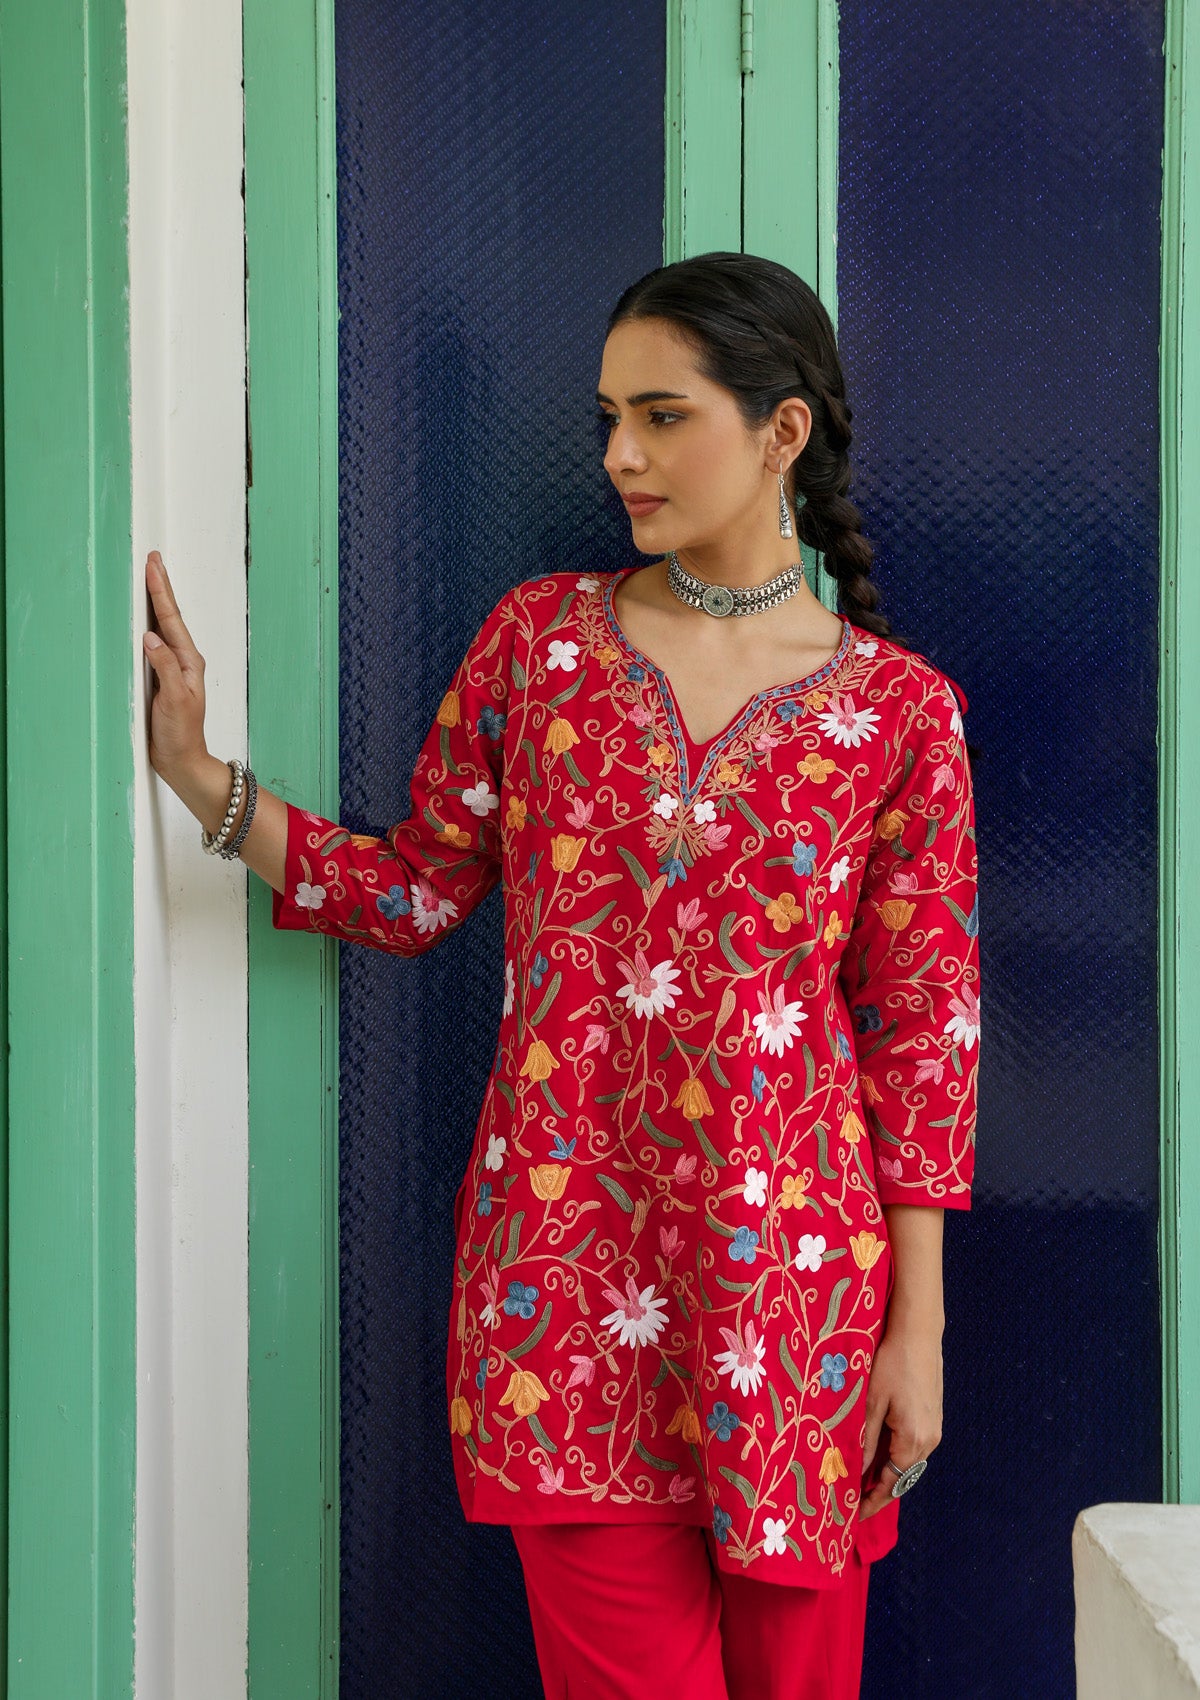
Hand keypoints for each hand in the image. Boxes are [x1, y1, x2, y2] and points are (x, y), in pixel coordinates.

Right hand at [142, 550, 208, 782]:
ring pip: (163, 626)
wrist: (181, 760)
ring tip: (151, 578)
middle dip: (160, 587)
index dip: (161, 592)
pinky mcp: (161, 677)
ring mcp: (172, 668)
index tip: (153, 567)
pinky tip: (144, 617)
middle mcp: (183, 660)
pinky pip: (155, 643)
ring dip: (156, 602)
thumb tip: (150, 637)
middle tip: (154, 559)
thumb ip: (164, 667)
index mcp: (189, 662)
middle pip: (169, 616)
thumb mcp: (174, 700)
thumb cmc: (181, 734)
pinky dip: (149, 624)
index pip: (172, 620)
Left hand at [858, 1319, 942, 1518]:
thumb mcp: (872, 1402)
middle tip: (852, 1500)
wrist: (919, 1334)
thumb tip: (856, 1472)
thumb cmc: (892, 1363)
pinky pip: (914, 1448)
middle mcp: (929, 1441)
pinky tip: (879, 1453)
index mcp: (913, 1440)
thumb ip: (866, 1440)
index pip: (891, 1483)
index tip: (853, 1515)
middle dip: (878, 1490)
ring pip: (909, 1463)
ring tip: (861, 1480)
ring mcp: (934, 1429)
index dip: (871, 1501)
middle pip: (902, 1477)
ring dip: (887, 1473)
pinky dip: (896, 1456)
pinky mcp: (934, 1417)